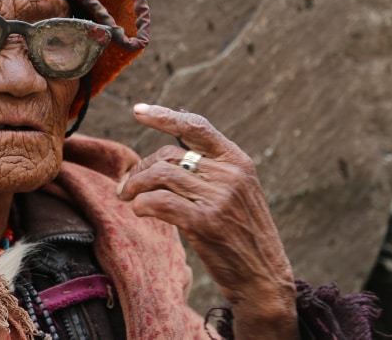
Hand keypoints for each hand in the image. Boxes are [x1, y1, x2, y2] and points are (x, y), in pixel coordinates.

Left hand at [118, 104, 297, 338]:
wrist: (264, 280)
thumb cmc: (243, 235)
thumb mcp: (236, 192)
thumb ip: (210, 168)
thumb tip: (166, 150)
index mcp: (237, 160)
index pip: (196, 126)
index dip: (164, 115)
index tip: (138, 111)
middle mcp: (230, 174)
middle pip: (168, 154)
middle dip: (141, 168)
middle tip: (126, 185)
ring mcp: (219, 197)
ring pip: (160, 174)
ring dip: (135, 186)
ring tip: (127, 198)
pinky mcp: (205, 222)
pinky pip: (159, 201)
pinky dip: (142, 203)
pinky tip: (139, 210)